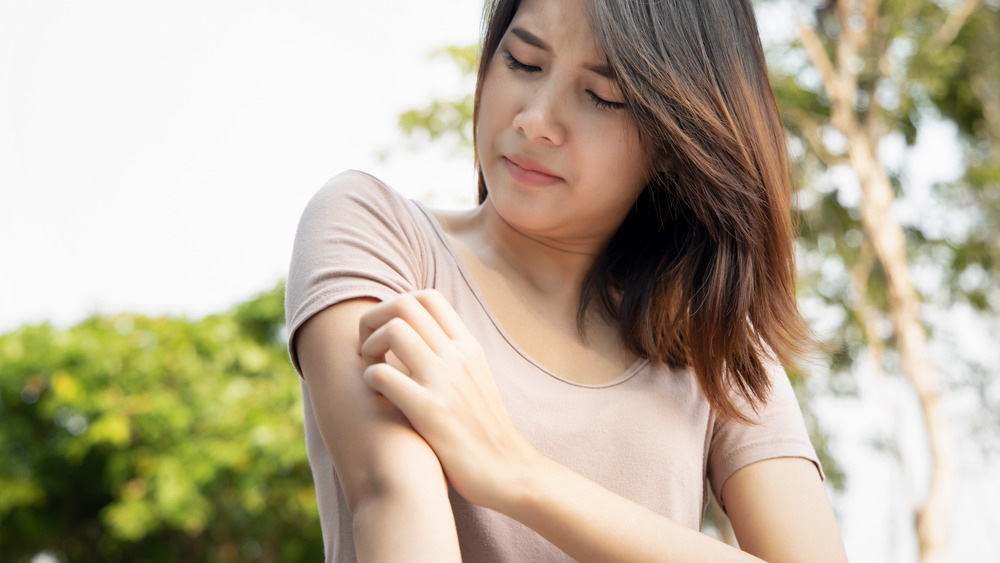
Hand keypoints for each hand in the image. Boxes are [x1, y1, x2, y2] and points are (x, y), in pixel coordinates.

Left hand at [358, 290, 538, 509]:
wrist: (508, 471)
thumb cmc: (484, 430)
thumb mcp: (476, 379)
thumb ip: (452, 356)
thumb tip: (421, 339)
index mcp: (468, 346)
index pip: (428, 297)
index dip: (396, 306)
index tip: (388, 335)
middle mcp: (457, 356)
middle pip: (404, 303)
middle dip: (374, 320)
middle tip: (370, 349)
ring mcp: (444, 381)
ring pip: (393, 330)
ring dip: (369, 346)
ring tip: (372, 370)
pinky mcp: (429, 411)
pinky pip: (384, 374)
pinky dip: (369, 378)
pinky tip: (377, 395)